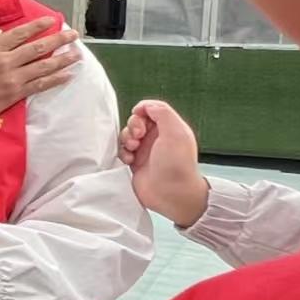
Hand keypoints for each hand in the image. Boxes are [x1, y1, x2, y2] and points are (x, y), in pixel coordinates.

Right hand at [0, 17, 79, 123]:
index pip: (21, 33)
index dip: (38, 26)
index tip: (53, 20)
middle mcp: (5, 60)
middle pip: (38, 48)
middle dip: (58, 40)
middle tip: (73, 34)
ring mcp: (12, 78)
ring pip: (43, 66)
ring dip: (62, 59)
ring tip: (77, 54)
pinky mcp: (15, 93)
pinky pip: (40, 85)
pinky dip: (55, 79)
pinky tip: (67, 75)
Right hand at [120, 99, 210, 226]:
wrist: (171, 194)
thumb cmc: (177, 165)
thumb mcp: (175, 132)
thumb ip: (162, 112)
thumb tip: (145, 106)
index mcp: (169, 128)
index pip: (151, 109)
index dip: (142, 110)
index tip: (138, 116)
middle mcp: (157, 138)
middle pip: (136, 121)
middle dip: (132, 126)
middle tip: (138, 137)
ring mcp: (145, 151)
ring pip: (127, 135)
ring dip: (126, 140)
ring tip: (133, 150)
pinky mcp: (135, 163)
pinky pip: (122, 151)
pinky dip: (123, 153)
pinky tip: (129, 160)